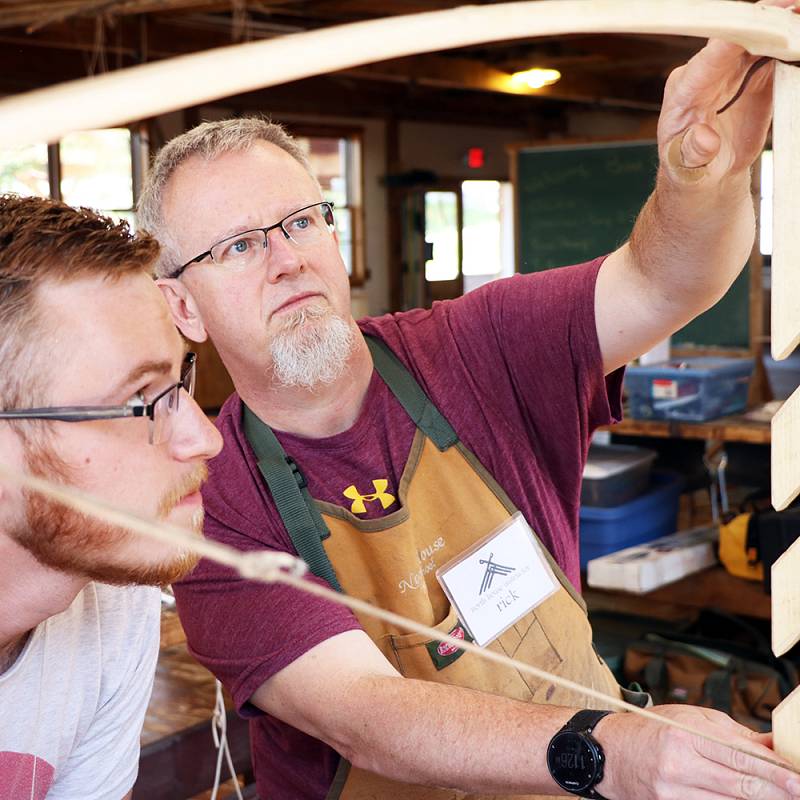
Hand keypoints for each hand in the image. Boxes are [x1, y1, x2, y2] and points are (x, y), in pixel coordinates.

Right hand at [597, 705, 799, 799]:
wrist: (607, 753)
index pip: (741, 755)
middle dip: (777, 792)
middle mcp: (680, 763)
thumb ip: (732, 733)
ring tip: (780, 798)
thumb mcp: (689, 718)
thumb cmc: (650, 729)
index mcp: (686, 734)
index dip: (776, 770)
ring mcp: (674, 791)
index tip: (799, 778)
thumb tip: (772, 746)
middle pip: (741, 784)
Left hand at [657, 0, 799, 184]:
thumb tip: (705, 139)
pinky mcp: (755, 75)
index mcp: (685, 89)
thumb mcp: (686, 168)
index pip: (711, 55)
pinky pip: (776, 51)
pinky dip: (792, 43)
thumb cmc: (687, 169)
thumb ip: (692, 153)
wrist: (706, 173)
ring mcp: (732, 70)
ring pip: (762, 37)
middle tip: (796, 10)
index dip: (737, 37)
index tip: (762, 24)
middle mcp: (707, 71)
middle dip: (767, 20)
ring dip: (785, 26)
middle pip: (739, 35)